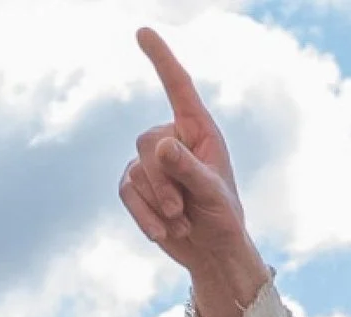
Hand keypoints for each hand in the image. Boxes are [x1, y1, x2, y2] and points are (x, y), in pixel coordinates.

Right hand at [120, 28, 268, 316]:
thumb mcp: (215, 196)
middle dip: (163, 180)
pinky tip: (165, 233)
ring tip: (182, 221)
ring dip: (157, 203)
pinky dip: (144, 216)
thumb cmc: (224, 219)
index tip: (143, 32)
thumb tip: (161, 146)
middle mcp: (173, 140)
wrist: (212, 252)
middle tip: (182, 208)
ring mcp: (150, 163)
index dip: (161, 60)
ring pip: (135, 171)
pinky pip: (126, 193)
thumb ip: (190, 171)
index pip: (178, 89)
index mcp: (200, 132)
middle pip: (147, 143)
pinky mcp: (136, 185)